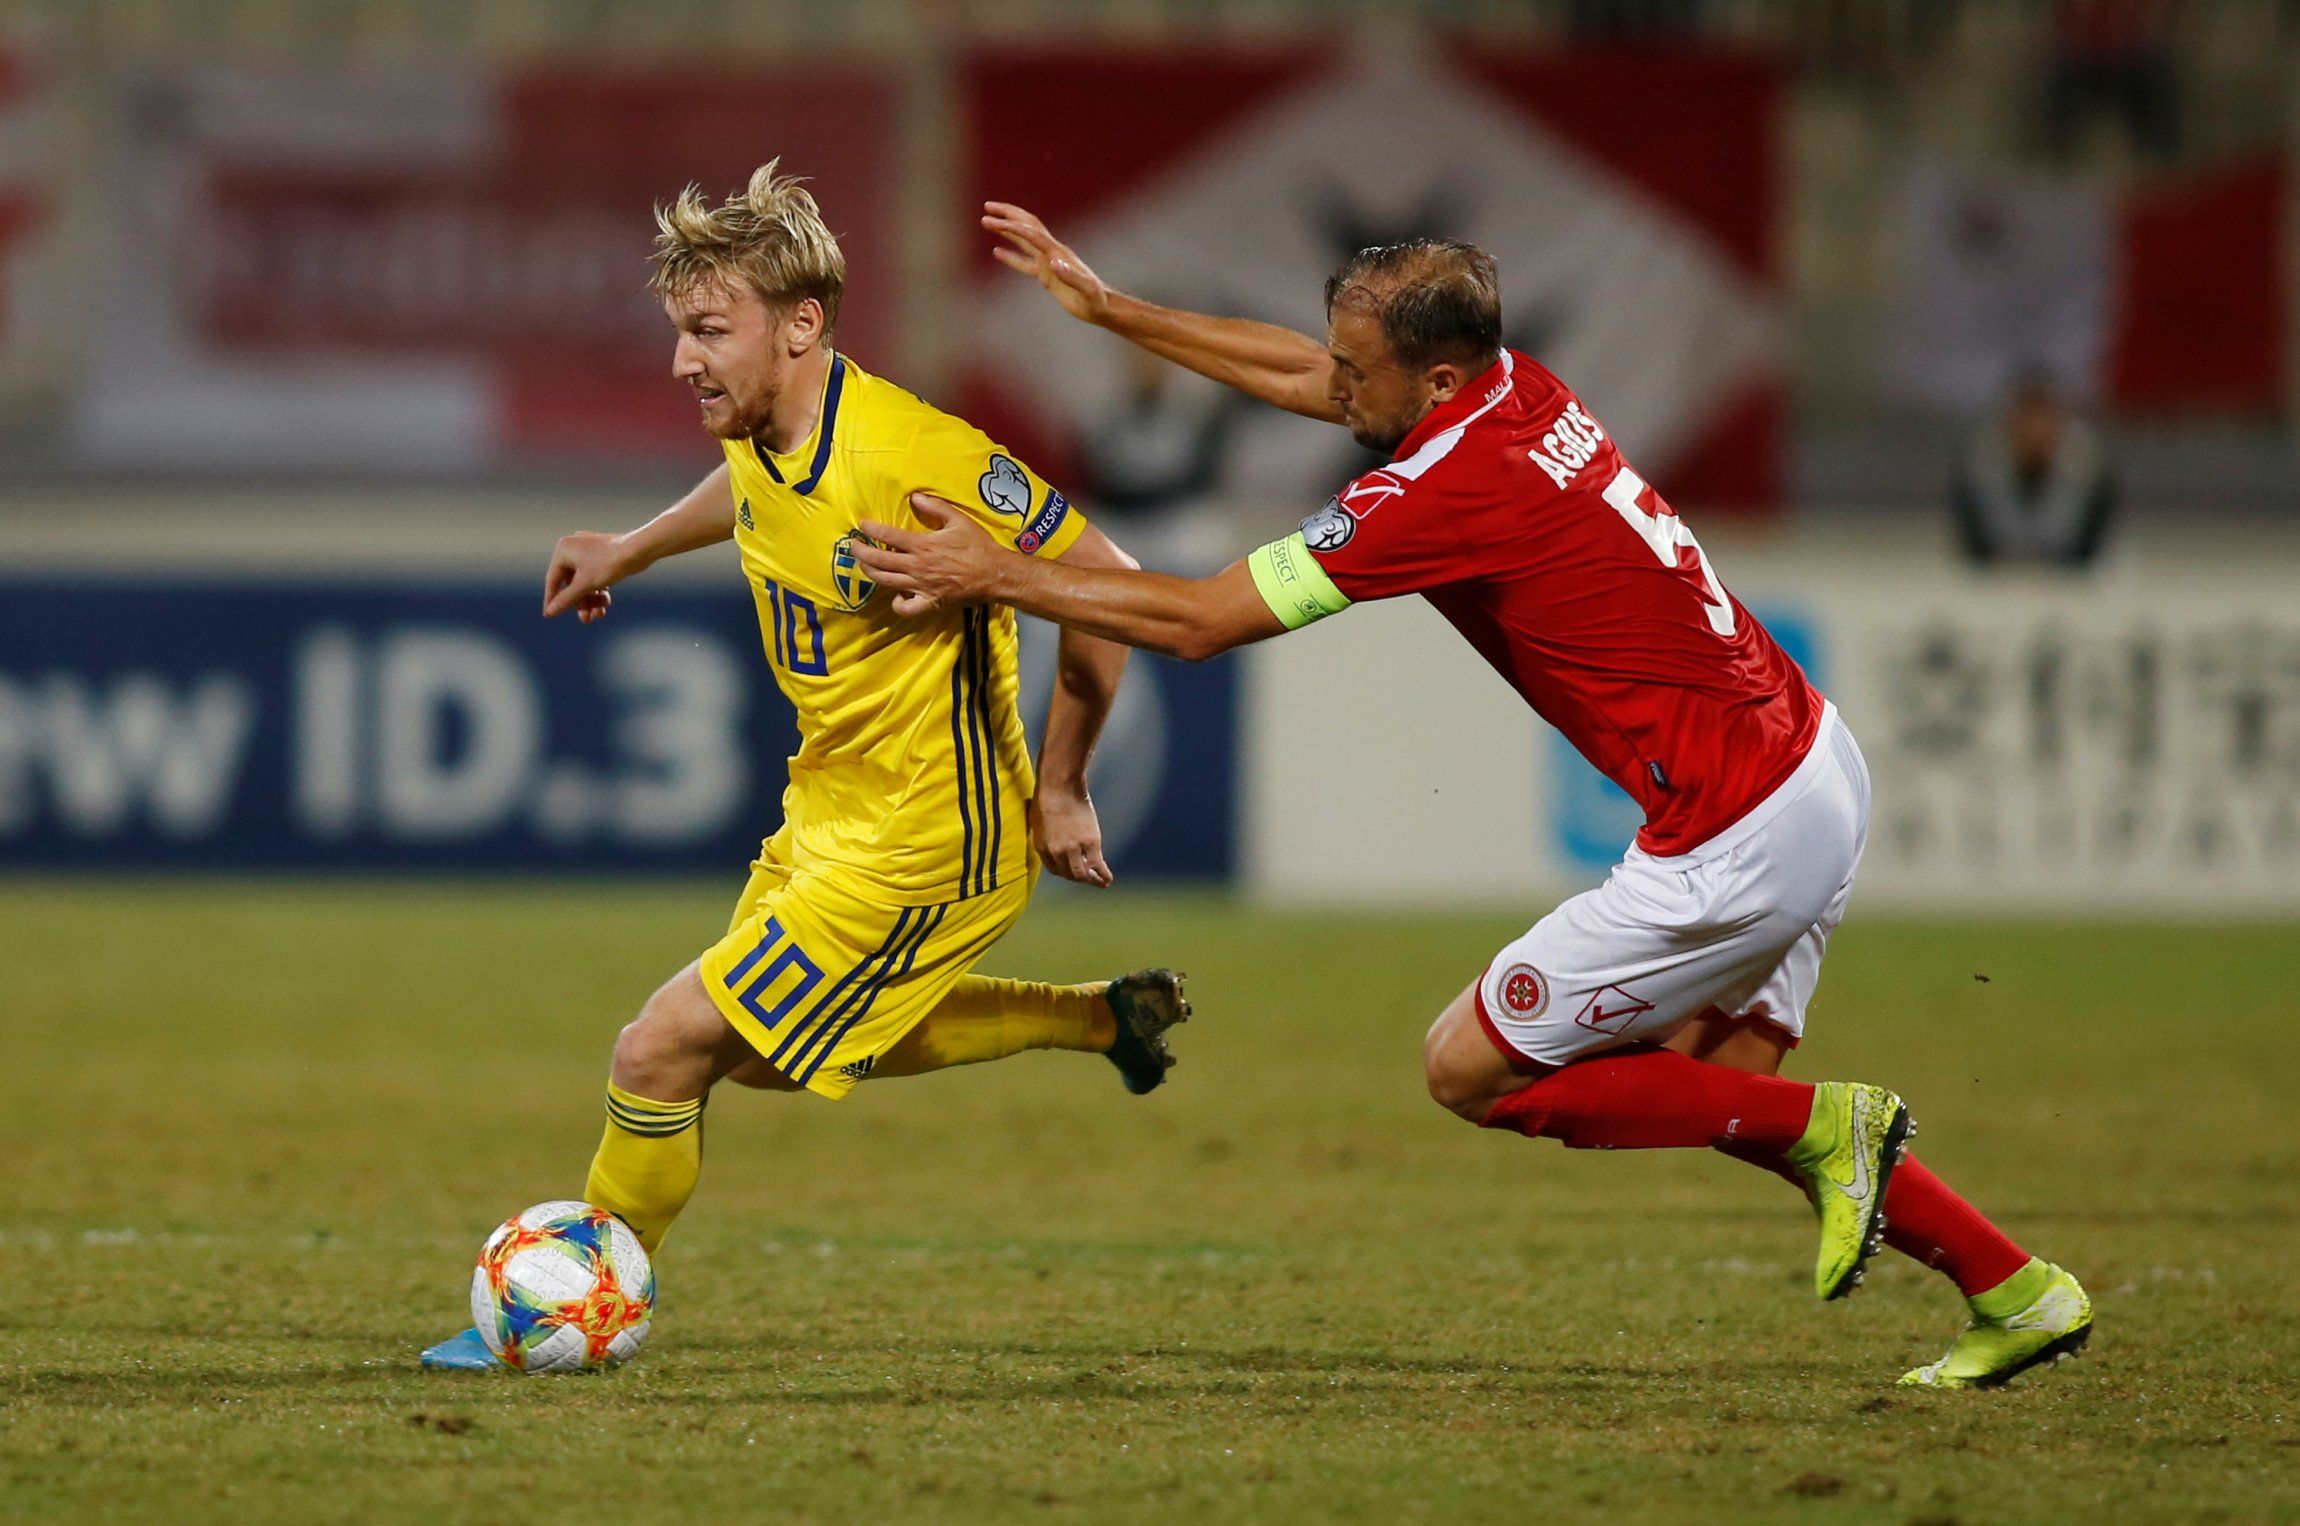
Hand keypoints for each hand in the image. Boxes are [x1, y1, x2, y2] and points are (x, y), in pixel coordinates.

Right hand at [543, 531, 630, 623]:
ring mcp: (588, 551)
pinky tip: (606, 603)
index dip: (552, 599)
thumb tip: (549, 612)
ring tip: (600, 614)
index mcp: (563, 549)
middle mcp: (574, 547)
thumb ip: (565, 599)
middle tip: (586, 620)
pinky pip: (595, 577)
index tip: (549, 615)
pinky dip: (599, 590)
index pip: (553, 579)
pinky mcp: (602, 556)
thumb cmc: (609, 564)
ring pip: (584, 582)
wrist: (639, 550)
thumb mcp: (585, 585)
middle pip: (571, 583)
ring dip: (591, 599)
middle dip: (580, 602)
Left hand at [852, 495, 1014, 615]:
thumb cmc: (978, 546)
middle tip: (854, 546)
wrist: (995, 574)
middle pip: (878, 560)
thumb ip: (935, 507)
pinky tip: (896, 593)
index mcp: (922, 545)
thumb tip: (914, 497)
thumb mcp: (959, 520)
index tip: (861, 525)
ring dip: (869, 572)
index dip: (870, 529)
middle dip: (860, 552)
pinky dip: (896, 602)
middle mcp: (917, 566)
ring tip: (864, 565)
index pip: (887, 535)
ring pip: (885, 581)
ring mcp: (921, 586)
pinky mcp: (929, 602)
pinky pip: (905, 608)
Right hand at [982, 202, 1109, 324]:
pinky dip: (1010, 256)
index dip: (1013, 227)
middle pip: (1027, 226)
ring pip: (1023, 240)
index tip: (994, 220)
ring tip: (986, 221)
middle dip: (1007, 215)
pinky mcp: (1046, 275)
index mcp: (1058, 253)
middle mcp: (1052, 252)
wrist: (1103, 307)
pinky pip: (1024, 262)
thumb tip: (1053, 263)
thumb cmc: (1097, 299)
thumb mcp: (1086, 289)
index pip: (1032, 234)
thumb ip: (1071, 276)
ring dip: (1006, 229)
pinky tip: (997, 251)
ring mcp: (1048, 262)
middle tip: (987, 206)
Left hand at [1029, 784, 1112, 887]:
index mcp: (1041, 847)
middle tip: (1088, 879)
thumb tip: (1053, 839)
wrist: (1059, 785)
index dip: (1065, 872)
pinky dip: (1103, 875)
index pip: (1054, 869)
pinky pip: (1097, 865)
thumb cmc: (1047, 796)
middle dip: (1079, 878)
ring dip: (1091, 881)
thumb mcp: (1039, 820)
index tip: (1072, 872)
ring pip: (1083, 874)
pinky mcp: (1090, 842)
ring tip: (1100, 883)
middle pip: (1069, 874)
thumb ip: (1045, 834)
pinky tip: (1108, 880)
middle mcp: (1056, 852)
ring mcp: (1073, 848)